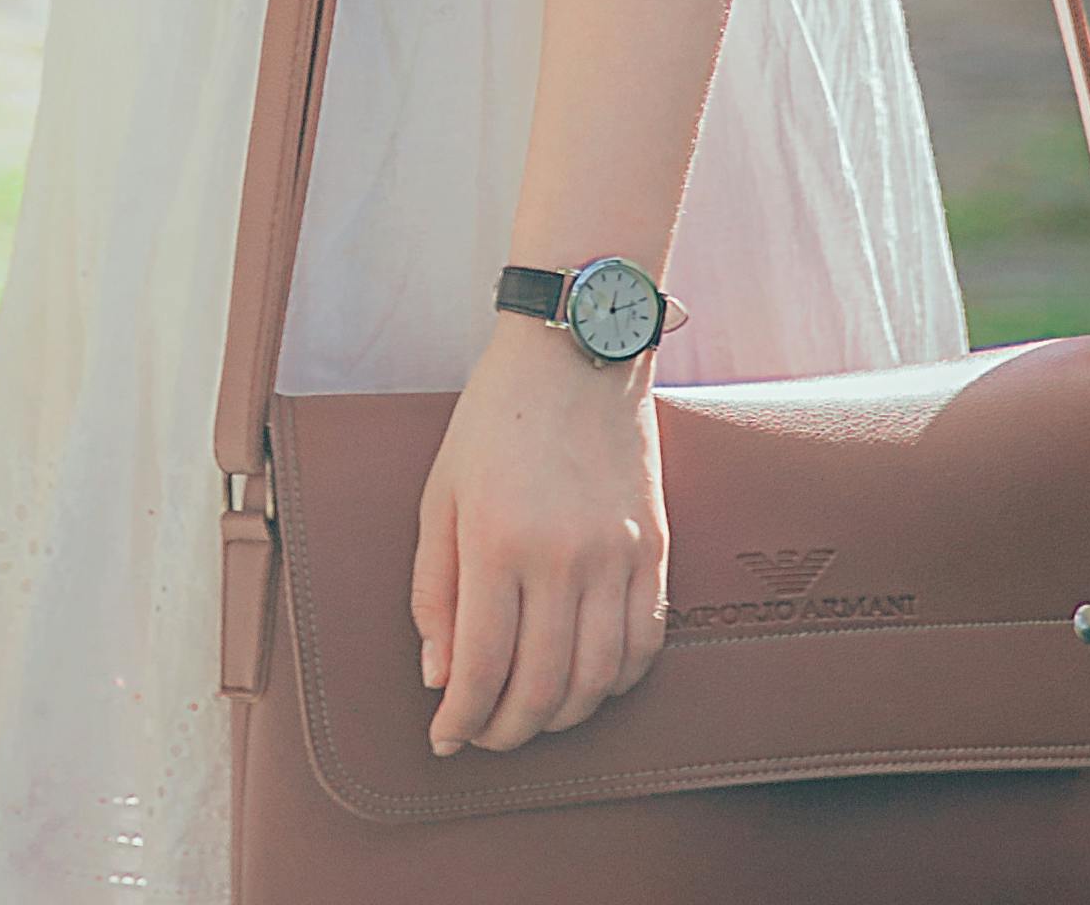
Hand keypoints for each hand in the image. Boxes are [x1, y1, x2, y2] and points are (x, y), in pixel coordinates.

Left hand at [409, 318, 666, 754]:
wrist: (576, 350)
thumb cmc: (496, 418)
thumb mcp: (441, 494)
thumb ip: (435, 590)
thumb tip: (440, 676)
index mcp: (498, 541)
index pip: (481, 668)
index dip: (462, 720)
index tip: (446, 739)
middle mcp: (562, 556)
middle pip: (542, 688)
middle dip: (508, 731)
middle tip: (487, 735)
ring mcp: (616, 554)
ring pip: (597, 680)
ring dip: (562, 717)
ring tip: (534, 714)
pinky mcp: (654, 547)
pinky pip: (645, 643)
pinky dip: (617, 682)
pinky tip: (589, 681)